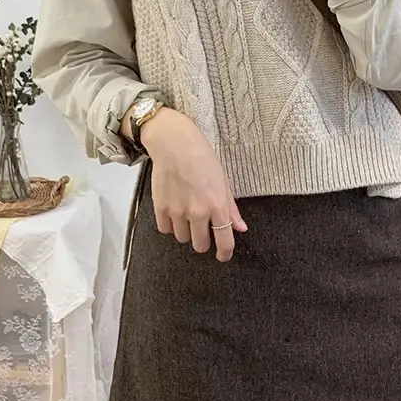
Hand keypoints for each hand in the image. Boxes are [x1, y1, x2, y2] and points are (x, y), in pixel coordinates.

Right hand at [136, 108, 247, 261]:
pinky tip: (173, 212)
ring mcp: (177, 211)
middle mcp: (198, 212)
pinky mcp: (160, 208)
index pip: (224, 241)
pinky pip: (165, 229)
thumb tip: (240, 228)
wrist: (175, 144)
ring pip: (182, 238)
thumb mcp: (223, 181)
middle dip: (203, 241)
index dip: (225, 253)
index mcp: (217, 206)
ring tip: (186, 213)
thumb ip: (231, 208)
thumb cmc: (202, 158)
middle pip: (200, 245)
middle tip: (202, 229)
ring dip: (186, 231)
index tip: (223, 256)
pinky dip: (170, 225)